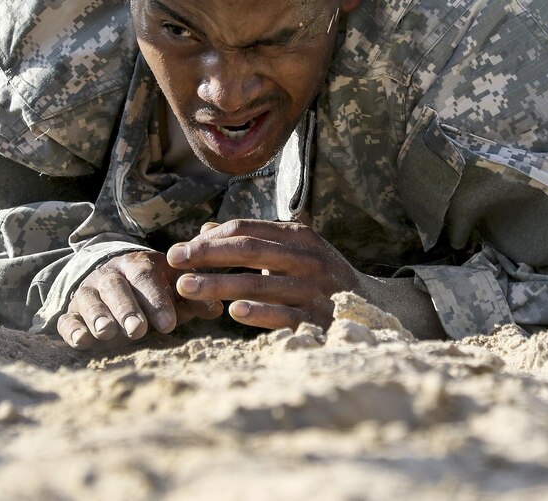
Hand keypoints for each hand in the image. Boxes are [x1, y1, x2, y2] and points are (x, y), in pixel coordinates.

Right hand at [57, 250, 222, 348]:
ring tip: (108, 333)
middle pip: (115, 288)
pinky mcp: (70, 312)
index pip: (146, 276)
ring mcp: (87, 293)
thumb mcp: (173, 288)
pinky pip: (66, 320)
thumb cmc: (152, 290)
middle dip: (127, 309)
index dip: (156, 299)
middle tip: (138, 330)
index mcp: (137, 264)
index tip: (169, 324)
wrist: (112, 280)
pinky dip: (72, 330)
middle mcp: (109, 275)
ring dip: (99, 317)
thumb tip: (216, 308)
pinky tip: (81, 341)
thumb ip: (193, 298)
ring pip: (89, 301)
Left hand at [166, 220, 361, 329]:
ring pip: (260, 284)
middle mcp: (308, 258)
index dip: (209, 238)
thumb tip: (205, 229)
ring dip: (219, 284)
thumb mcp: (292, 251)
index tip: (179, 249)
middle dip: (206, 255)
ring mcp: (315, 288)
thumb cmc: (320, 276)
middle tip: (174, 261)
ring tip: (186, 288)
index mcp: (299, 237)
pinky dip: (259, 313)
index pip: (247, 230)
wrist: (373, 307)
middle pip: (249, 251)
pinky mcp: (319, 319)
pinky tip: (233, 313)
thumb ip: (252, 240)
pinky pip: (285, 315)